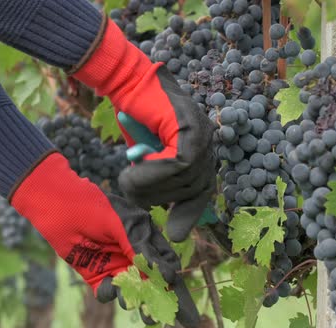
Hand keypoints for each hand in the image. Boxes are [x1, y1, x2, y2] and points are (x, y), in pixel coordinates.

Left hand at [10, 152, 198, 327]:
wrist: (58, 206)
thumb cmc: (93, 207)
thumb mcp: (122, 224)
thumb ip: (141, 249)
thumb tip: (164, 273)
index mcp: (145, 236)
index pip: (166, 263)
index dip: (175, 284)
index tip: (182, 307)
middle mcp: (132, 253)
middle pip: (152, 283)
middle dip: (158, 302)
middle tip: (159, 317)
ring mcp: (114, 264)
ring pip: (130, 291)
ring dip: (133, 300)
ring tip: (132, 304)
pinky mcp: (95, 274)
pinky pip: (106, 292)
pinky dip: (107, 294)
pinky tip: (105, 287)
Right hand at [72, 18, 216, 241]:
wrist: (127, 84)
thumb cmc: (136, 120)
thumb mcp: (149, 161)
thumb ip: (161, 187)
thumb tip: (176, 234)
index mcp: (201, 152)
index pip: (203, 191)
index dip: (189, 214)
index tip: (175, 235)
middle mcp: (208, 143)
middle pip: (194, 188)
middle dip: (160, 196)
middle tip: (131, 187)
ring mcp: (203, 133)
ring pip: (184, 178)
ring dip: (150, 184)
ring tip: (128, 177)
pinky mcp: (192, 127)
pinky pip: (177, 163)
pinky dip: (152, 171)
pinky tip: (134, 167)